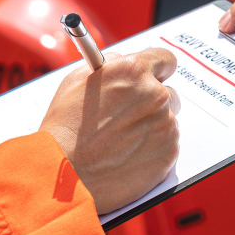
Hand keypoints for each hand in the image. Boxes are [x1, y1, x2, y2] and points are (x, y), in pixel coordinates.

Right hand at [40, 48, 180, 213]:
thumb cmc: (64, 128)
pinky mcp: (169, 152)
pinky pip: (167, 144)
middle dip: (152, 102)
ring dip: (152, 126)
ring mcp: (165, 125)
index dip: (158, 69)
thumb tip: (124, 61)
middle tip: (130, 115)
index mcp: (134, 71)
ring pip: (167, 120)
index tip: (154, 76)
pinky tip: (128, 155)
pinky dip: (153, 148)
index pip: (165, 59)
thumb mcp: (77, 81)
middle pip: (168, 92)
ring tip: (122, 140)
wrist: (66, 174)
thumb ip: (110, 65)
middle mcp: (155, 95)